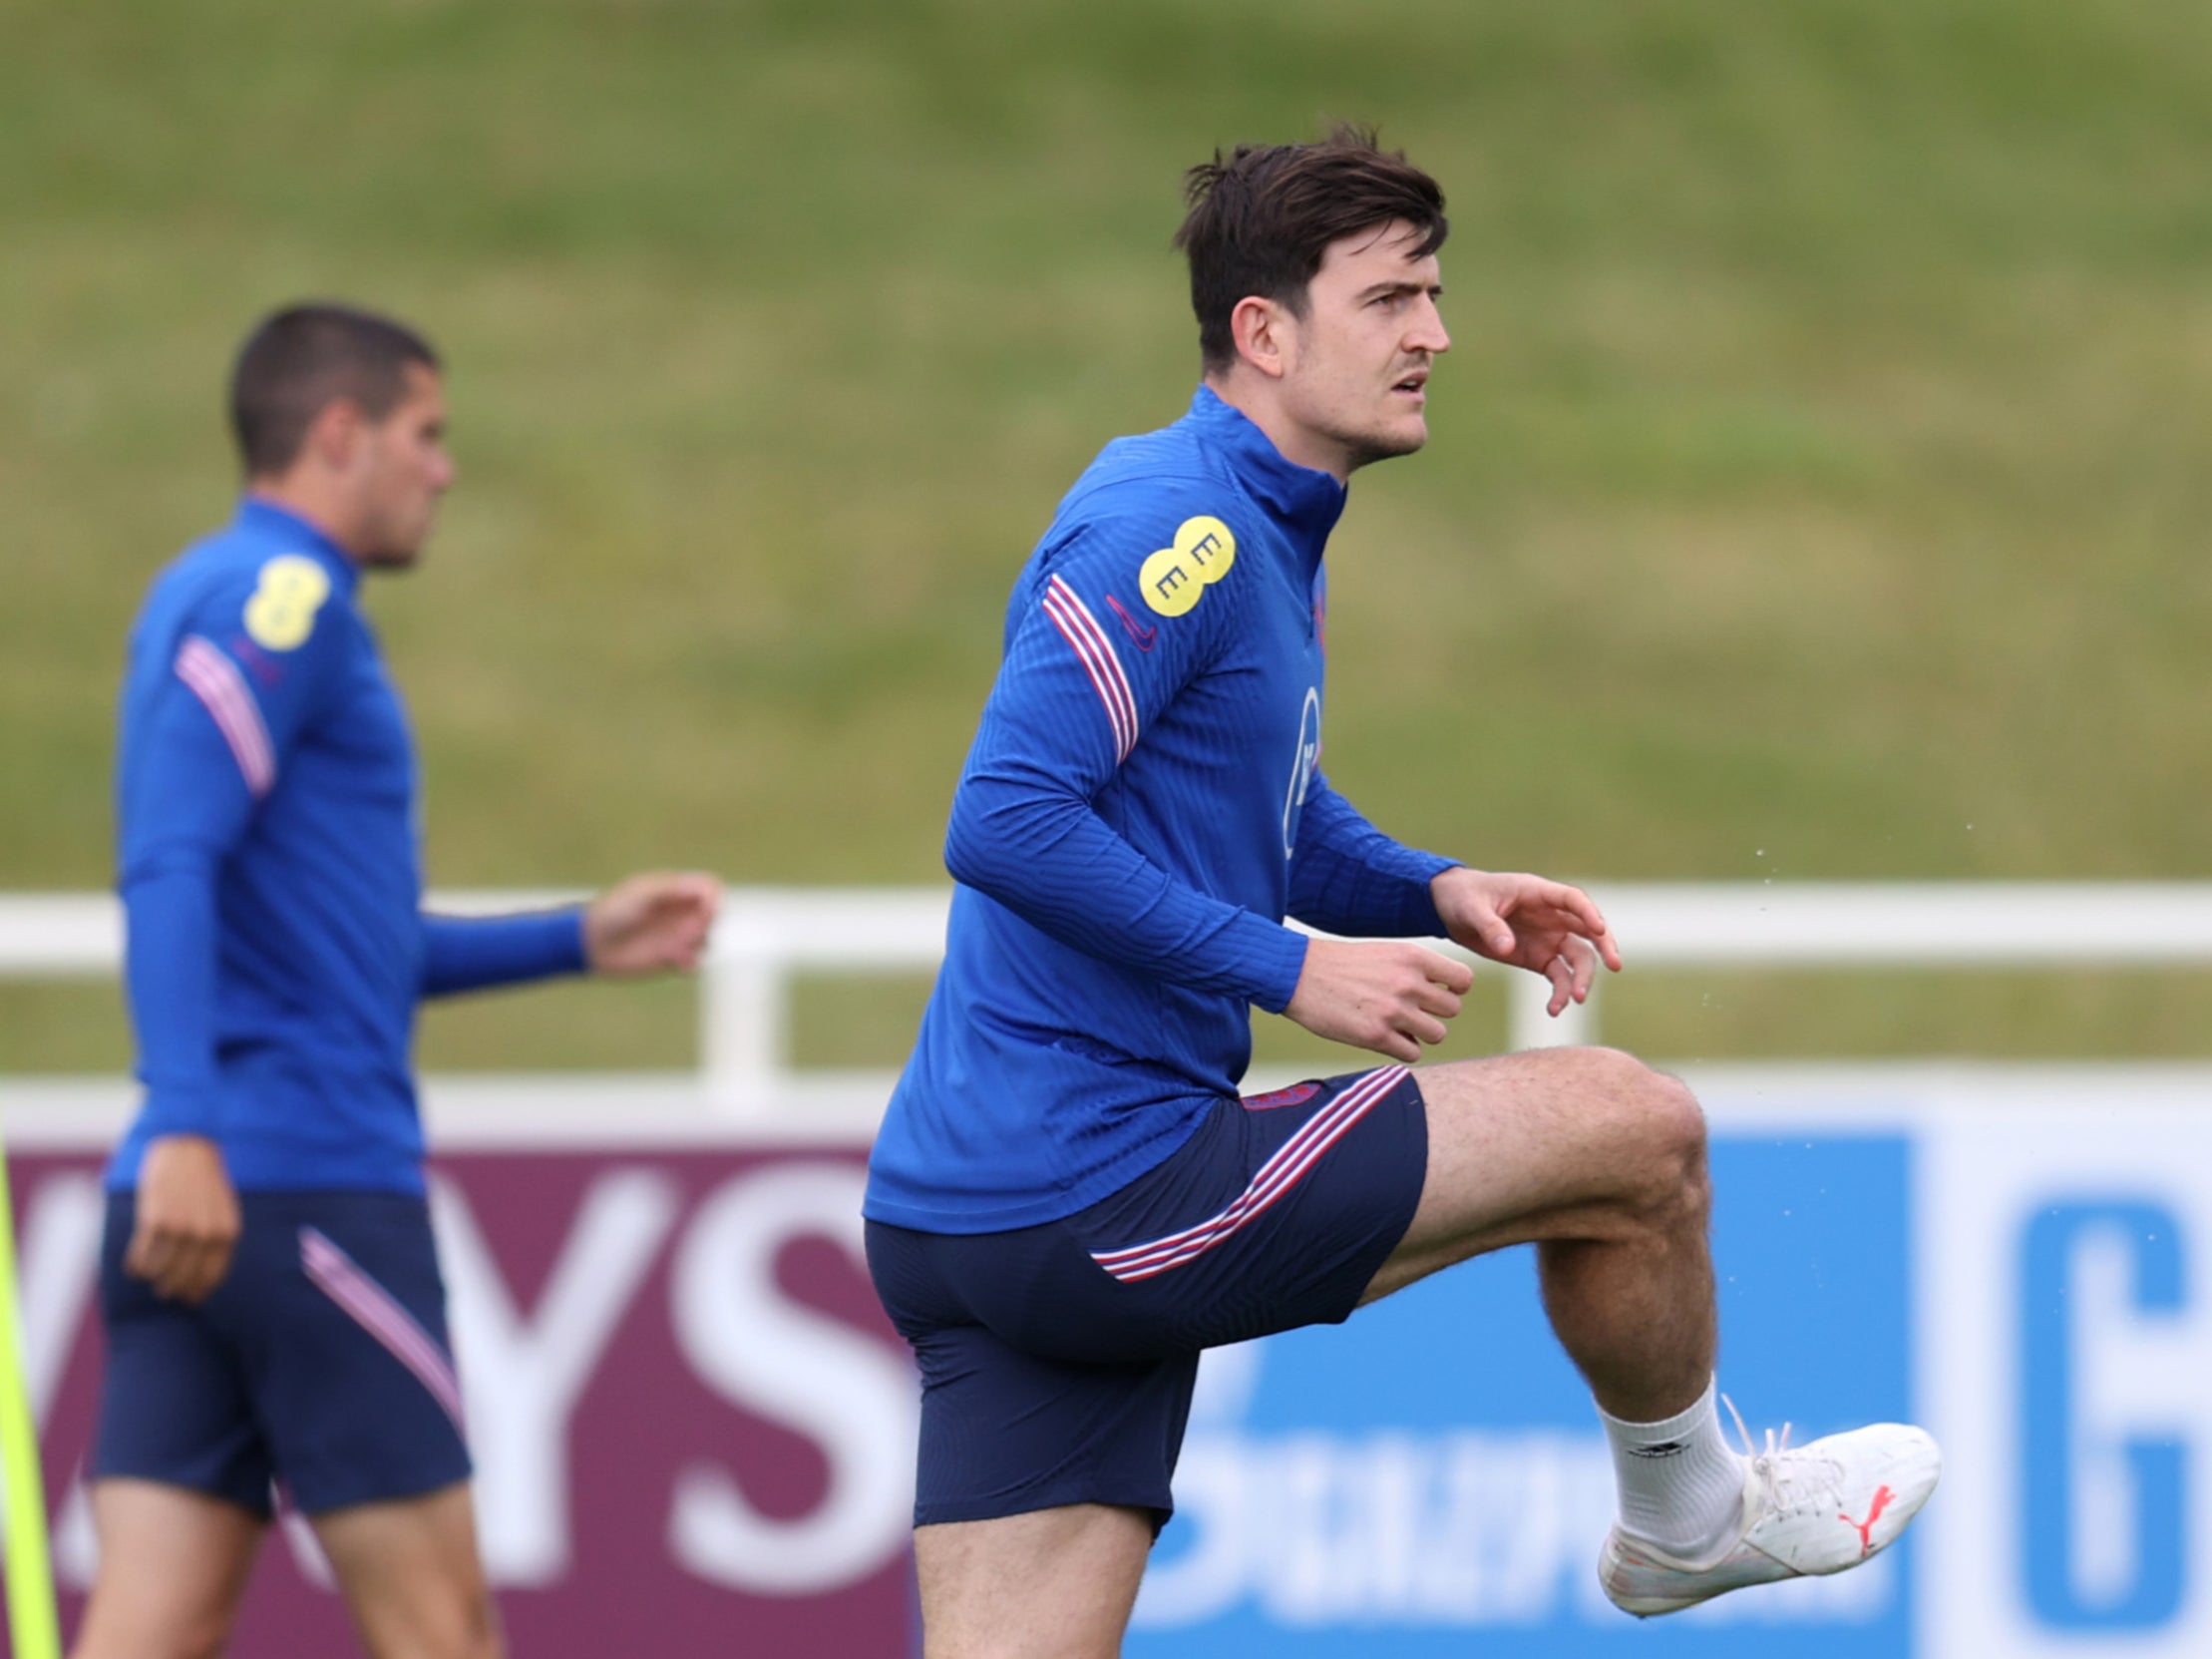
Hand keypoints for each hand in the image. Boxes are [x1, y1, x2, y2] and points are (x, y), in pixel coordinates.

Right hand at [125, 1134, 240, 1303]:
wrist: (187, 1146)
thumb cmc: (203, 1180)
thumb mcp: (221, 1209)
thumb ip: (215, 1237)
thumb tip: (201, 1276)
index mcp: (227, 1232)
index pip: (212, 1276)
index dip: (198, 1291)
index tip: (189, 1299)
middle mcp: (206, 1234)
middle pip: (185, 1278)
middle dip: (173, 1289)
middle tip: (165, 1292)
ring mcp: (181, 1229)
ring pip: (161, 1271)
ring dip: (153, 1278)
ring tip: (149, 1276)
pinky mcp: (156, 1222)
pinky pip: (142, 1257)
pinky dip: (136, 1265)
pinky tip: (135, 1265)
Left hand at [584, 872, 721, 975]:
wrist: (590, 943)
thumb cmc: (613, 911)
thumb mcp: (643, 893)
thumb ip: (674, 888)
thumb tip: (708, 889)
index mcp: (674, 891)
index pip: (709, 888)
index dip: (714, 897)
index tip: (708, 908)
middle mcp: (679, 913)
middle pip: (712, 914)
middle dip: (707, 922)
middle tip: (689, 930)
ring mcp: (676, 936)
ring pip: (706, 939)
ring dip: (698, 944)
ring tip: (677, 949)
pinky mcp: (670, 958)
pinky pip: (694, 962)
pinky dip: (692, 963)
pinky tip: (679, 963)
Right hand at [1284, 936, 1474, 1063]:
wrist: (1298, 974)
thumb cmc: (1340, 964)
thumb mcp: (1385, 953)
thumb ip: (1416, 970)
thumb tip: (1444, 993)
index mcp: (1413, 957)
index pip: (1463, 980)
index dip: (1455, 989)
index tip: (1440, 992)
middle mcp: (1408, 983)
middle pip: (1453, 1010)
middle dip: (1435, 1013)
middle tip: (1413, 1011)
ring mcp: (1394, 1011)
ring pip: (1437, 1034)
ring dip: (1421, 1033)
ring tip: (1400, 1026)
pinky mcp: (1376, 1036)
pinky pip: (1413, 1053)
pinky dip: (1404, 1049)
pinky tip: (1386, 1038)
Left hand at [1431, 866, 1621, 1017]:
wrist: (1449, 910)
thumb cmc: (1464, 897)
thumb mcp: (1472, 908)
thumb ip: (1490, 926)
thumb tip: (1508, 948)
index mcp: (1537, 893)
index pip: (1572, 899)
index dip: (1588, 913)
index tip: (1599, 929)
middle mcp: (1551, 916)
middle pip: (1588, 929)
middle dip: (1604, 946)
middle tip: (1615, 966)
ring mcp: (1548, 938)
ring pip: (1578, 958)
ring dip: (1582, 978)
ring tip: (1575, 1000)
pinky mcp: (1539, 958)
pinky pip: (1559, 976)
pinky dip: (1560, 993)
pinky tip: (1555, 1009)